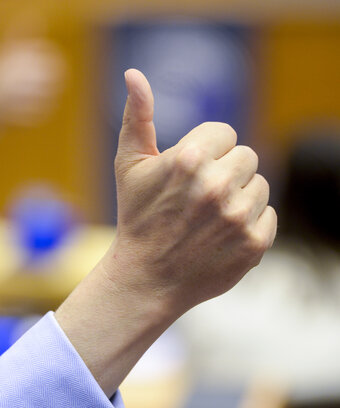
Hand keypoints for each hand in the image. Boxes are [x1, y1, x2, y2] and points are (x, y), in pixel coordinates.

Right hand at [101, 69, 276, 314]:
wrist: (147, 279)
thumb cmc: (137, 219)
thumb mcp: (129, 165)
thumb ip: (137, 117)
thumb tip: (134, 74)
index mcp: (190, 159)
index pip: (225, 134)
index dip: (207, 153)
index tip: (190, 175)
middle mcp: (218, 185)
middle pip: (247, 157)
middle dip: (226, 172)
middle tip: (201, 198)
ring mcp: (238, 217)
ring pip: (261, 186)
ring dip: (240, 197)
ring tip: (211, 217)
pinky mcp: (254, 244)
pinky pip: (269, 216)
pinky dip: (251, 224)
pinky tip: (224, 235)